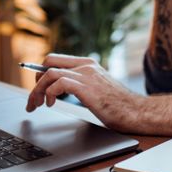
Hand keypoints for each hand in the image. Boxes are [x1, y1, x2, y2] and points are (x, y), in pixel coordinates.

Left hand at [25, 54, 145, 133]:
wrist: (138, 112)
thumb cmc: (120, 106)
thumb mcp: (97, 90)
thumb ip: (81, 86)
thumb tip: (59, 92)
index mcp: (88, 64)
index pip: (56, 59)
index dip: (41, 72)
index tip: (35, 87)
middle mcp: (86, 66)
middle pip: (49, 62)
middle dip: (36, 80)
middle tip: (33, 98)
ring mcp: (86, 75)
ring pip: (50, 73)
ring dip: (37, 90)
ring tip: (37, 104)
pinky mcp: (86, 87)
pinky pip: (58, 83)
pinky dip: (49, 93)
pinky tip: (51, 104)